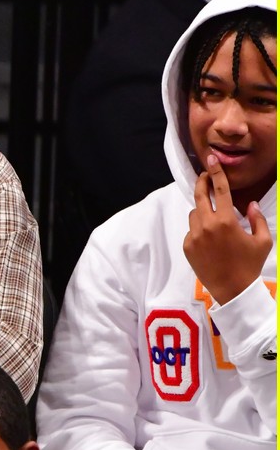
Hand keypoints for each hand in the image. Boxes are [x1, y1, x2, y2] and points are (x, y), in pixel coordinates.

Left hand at [184, 156, 271, 304]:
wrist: (233, 289)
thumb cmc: (250, 264)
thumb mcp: (262, 241)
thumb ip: (257, 219)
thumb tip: (250, 204)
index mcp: (227, 221)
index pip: (220, 190)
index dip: (216, 173)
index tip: (211, 160)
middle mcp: (207, 226)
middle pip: (200, 196)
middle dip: (202, 183)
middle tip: (204, 175)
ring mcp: (194, 236)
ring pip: (194, 214)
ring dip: (202, 210)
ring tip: (215, 218)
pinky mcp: (187, 246)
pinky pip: (191, 230)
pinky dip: (199, 229)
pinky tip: (211, 240)